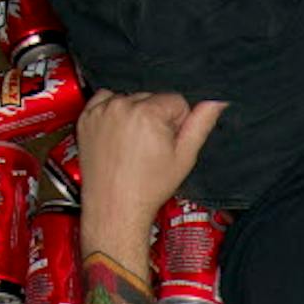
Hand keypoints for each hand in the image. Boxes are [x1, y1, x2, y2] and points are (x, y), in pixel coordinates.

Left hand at [76, 90, 227, 244]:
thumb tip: (217, 101)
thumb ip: (200, 125)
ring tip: (133, 144)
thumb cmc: (149, 187)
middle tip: (150, 148)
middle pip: (151, 98)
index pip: (176, 100)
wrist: (115, 205)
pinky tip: (118, 134)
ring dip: (134, 114)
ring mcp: (101, 110)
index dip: (178, 123)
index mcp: (148, 113)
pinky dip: (112, 112)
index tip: (169, 143)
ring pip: (130, 99)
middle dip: (156, 118)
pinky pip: (105, 100)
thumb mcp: (184, 157)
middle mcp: (122, 106)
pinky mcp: (86, 117)